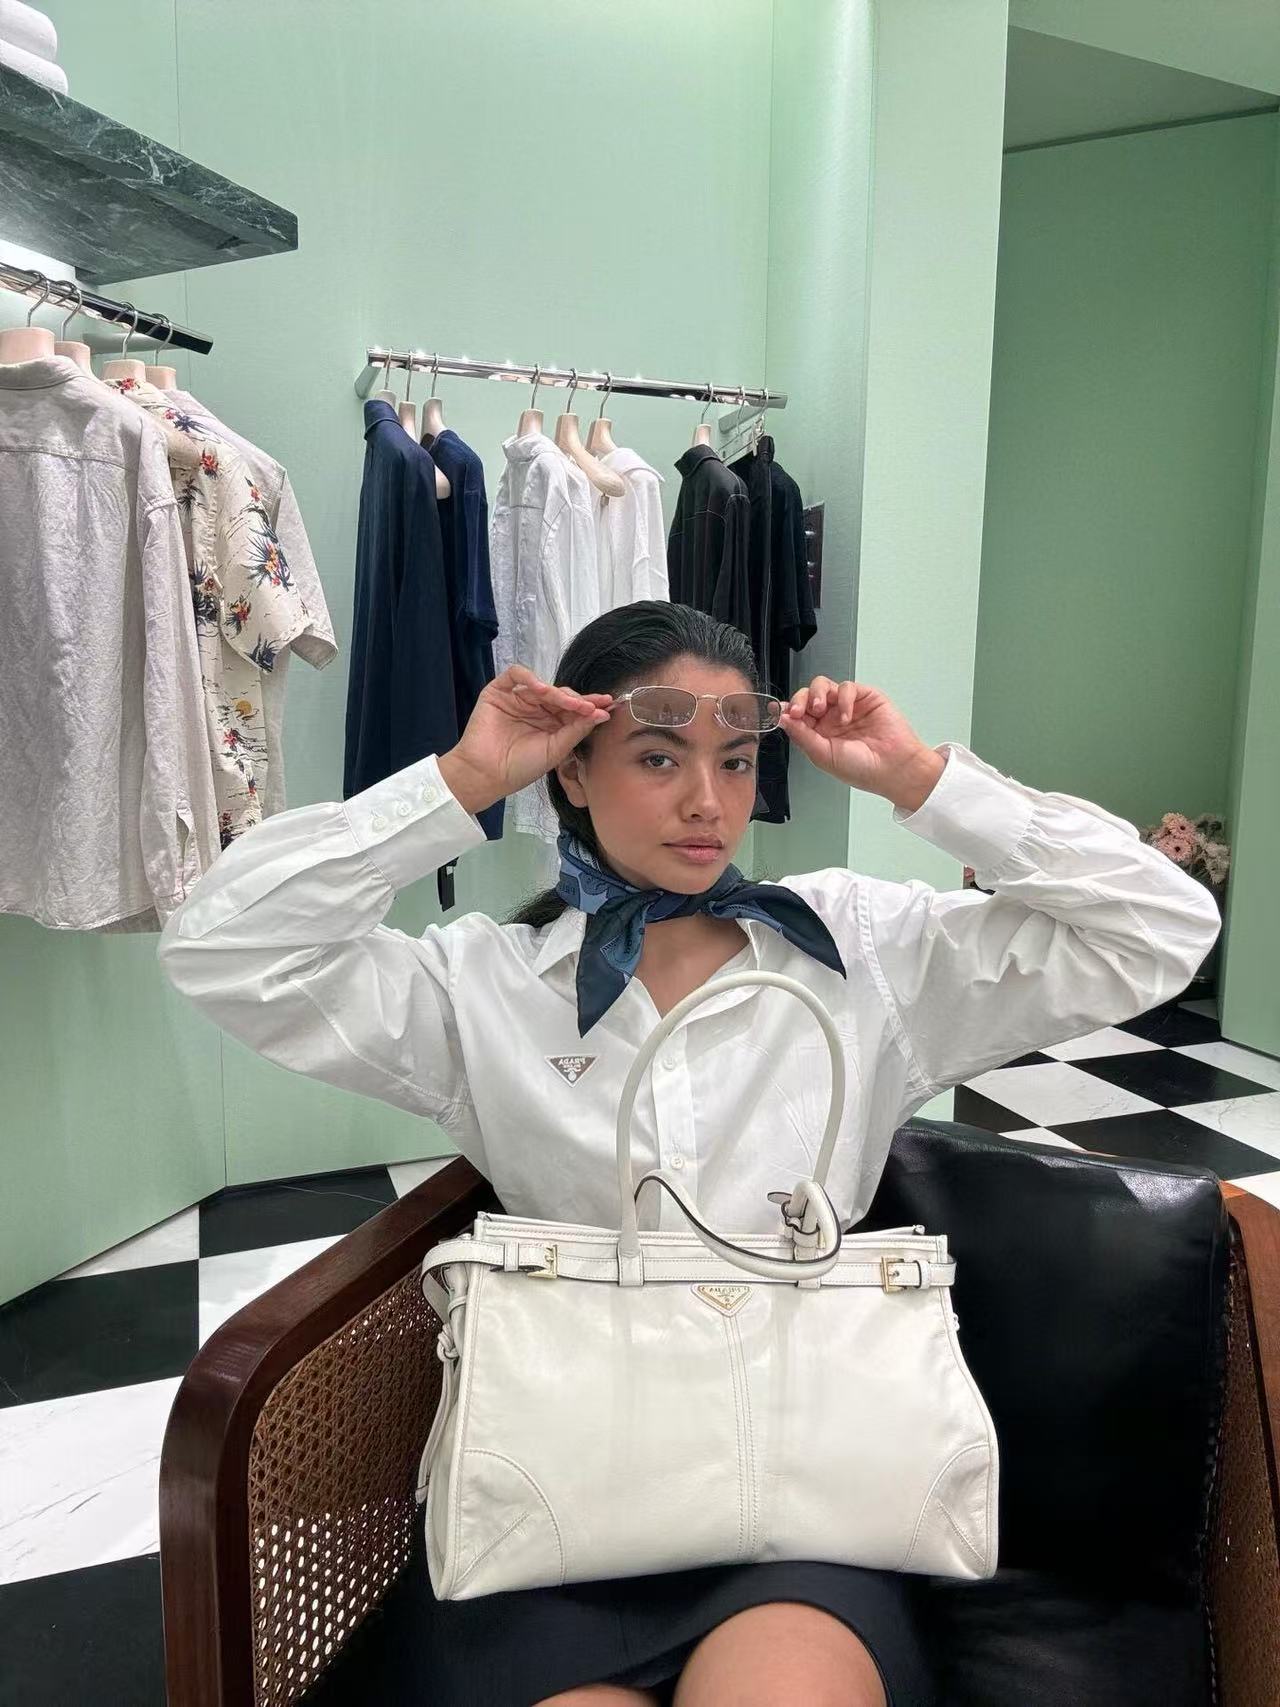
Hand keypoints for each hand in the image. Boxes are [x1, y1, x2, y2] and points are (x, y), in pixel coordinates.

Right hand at [440, 665, 612, 813]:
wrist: (487, 775)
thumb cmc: (521, 767)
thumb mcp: (556, 750)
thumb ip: (577, 730)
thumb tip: (602, 714)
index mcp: (551, 724)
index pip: (574, 709)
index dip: (591, 706)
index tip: (610, 706)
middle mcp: (536, 709)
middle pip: (562, 695)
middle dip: (579, 700)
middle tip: (594, 705)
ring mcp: (518, 699)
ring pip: (543, 685)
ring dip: (559, 692)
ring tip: (571, 703)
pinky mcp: (499, 692)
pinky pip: (515, 675)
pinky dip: (529, 677)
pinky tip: (541, 689)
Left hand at [780, 676, 939, 802]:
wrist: (894, 768)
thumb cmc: (862, 769)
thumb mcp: (823, 755)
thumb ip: (802, 735)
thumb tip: (782, 719)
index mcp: (818, 734)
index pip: (797, 715)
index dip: (787, 710)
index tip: (777, 710)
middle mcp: (831, 718)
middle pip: (806, 696)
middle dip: (799, 700)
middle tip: (799, 711)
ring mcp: (847, 707)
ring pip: (823, 686)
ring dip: (817, 694)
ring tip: (820, 708)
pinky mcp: (865, 697)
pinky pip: (847, 687)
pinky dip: (843, 698)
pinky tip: (846, 716)